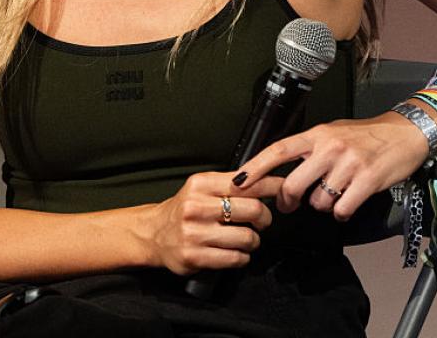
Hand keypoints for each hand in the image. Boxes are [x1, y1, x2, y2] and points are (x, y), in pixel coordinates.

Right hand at [141, 171, 283, 275]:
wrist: (153, 234)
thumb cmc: (184, 210)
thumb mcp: (202, 188)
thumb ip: (230, 184)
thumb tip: (266, 178)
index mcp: (201, 185)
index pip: (246, 182)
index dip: (271, 185)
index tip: (283, 188)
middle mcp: (196, 207)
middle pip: (252, 210)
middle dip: (264, 218)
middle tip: (262, 221)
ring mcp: (194, 233)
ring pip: (247, 238)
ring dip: (253, 241)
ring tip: (246, 238)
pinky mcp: (195, 257)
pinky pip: (235, 258)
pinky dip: (242, 257)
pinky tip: (235, 252)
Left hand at [232, 113, 431, 219]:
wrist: (405, 133)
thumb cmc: (366, 135)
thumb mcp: (333, 133)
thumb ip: (309, 149)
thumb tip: (282, 169)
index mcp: (317, 134)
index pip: (278, 150)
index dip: (256, 167)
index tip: (239, 181)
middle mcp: (330, 147)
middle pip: (294, 184)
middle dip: (288, 200)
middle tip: (289, 205)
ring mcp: (349, 164)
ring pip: (319, 202)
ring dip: (323, 205)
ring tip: (335, 193)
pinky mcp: (367, 181)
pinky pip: (342, 210)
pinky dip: (342, 213)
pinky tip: (348, 203)